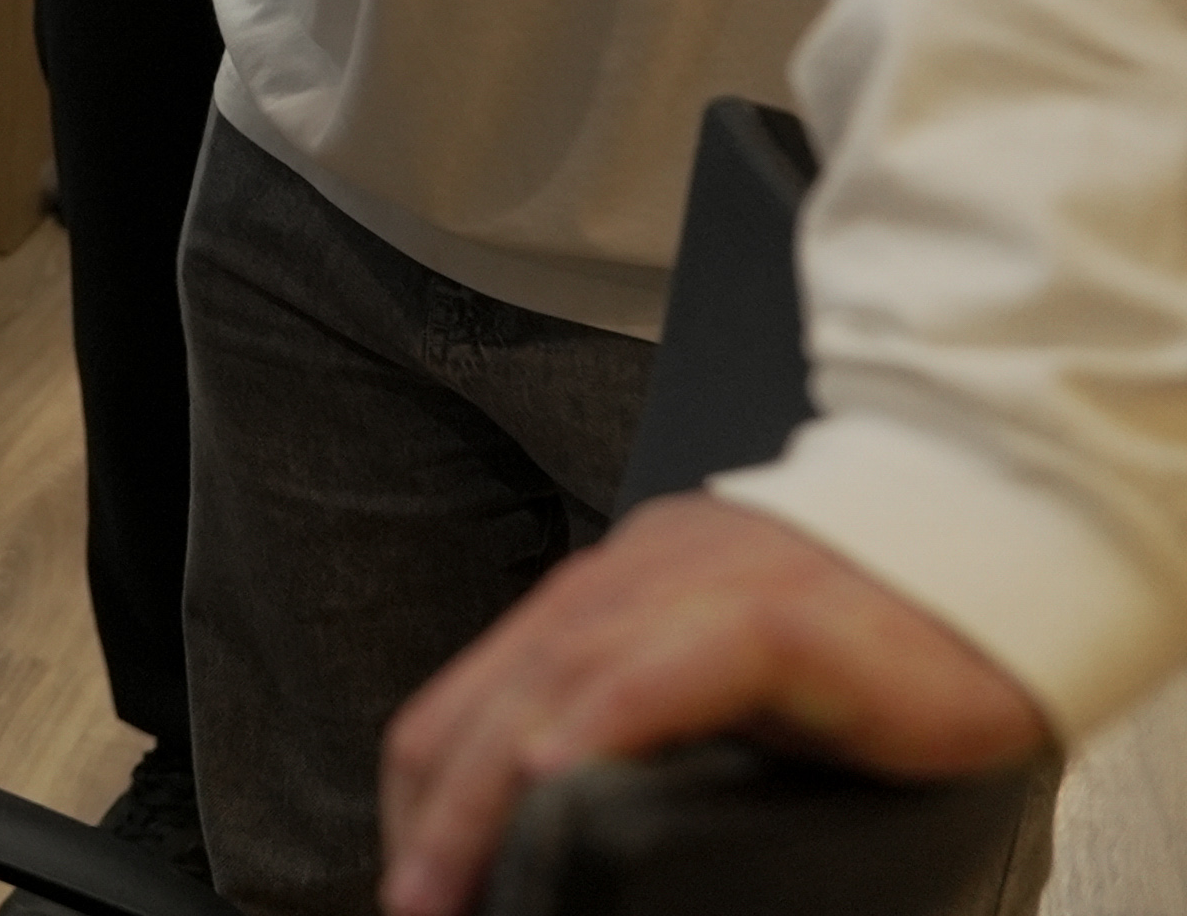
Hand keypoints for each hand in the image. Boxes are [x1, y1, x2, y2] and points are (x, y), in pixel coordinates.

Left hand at [378, 494, 1046, 915]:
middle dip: (431, 820)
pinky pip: (662, 669)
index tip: (417, 886)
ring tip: (446, 886)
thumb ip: (654, 734)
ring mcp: (696, 589)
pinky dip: (597, 724)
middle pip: (484, 704)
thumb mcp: (730, 688)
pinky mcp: (778, 616)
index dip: (426, 804)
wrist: (1011, 542)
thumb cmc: (883, 635)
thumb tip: (576, 834)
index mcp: (607, 601)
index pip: (468, 705)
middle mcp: (628, 582)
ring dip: (480, 800)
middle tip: (411, 910)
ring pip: (550, 687)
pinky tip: (551, 775)